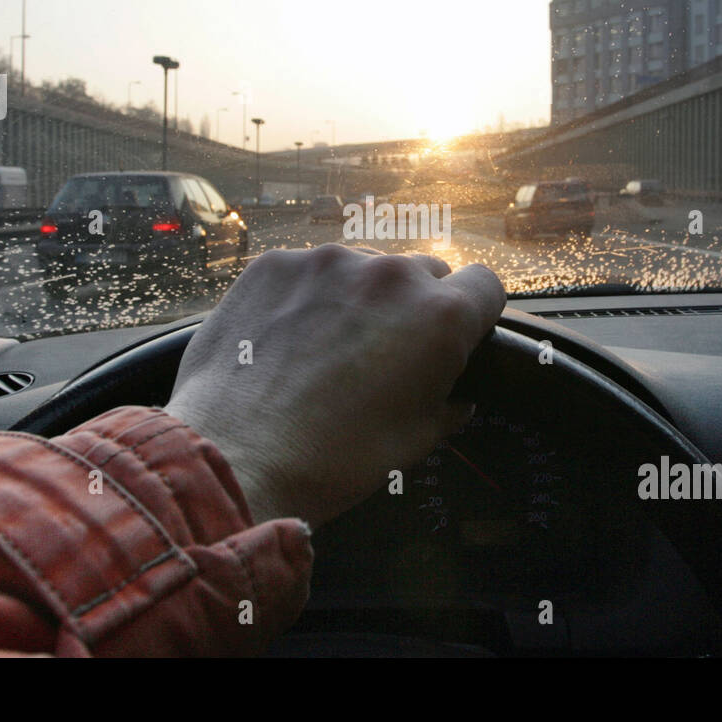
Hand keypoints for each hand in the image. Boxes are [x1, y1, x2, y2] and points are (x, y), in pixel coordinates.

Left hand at [164, 244, 505, 527]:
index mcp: (441, 316)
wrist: (236, 455)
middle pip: (424, 272)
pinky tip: (285, 339)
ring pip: (362, 268)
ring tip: (324, 349)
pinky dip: (305, 296)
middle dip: (413, 306)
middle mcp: (391, 274)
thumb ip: (447, 408)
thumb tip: (457, 399)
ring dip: (357, 298)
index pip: (486, 284)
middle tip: (382, 353)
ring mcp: (329, 261)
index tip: (454, 337)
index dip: (473, 313)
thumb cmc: (333, 459)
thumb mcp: (414, 442)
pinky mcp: (275, 263)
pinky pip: (308, 271)